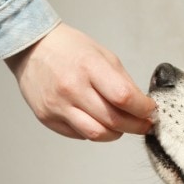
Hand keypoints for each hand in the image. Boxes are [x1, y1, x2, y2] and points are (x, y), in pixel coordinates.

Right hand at [5, 23, 154, 140]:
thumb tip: (141, 105)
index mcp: (89, 66)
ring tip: (122, 126)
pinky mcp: (47, 118)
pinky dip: (94, 131)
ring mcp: (57, 105)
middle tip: (144, 124)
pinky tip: (97, 120)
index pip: (124, 97)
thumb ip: (123, 81)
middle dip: (136, 126)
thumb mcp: (103, 55)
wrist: (32, 48)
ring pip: (97, 134)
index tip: (151, 111)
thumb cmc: (69, 49)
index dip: (143, 109)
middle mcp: (72, 88)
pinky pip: (80, 134)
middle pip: (113, 120)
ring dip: (116, 134)